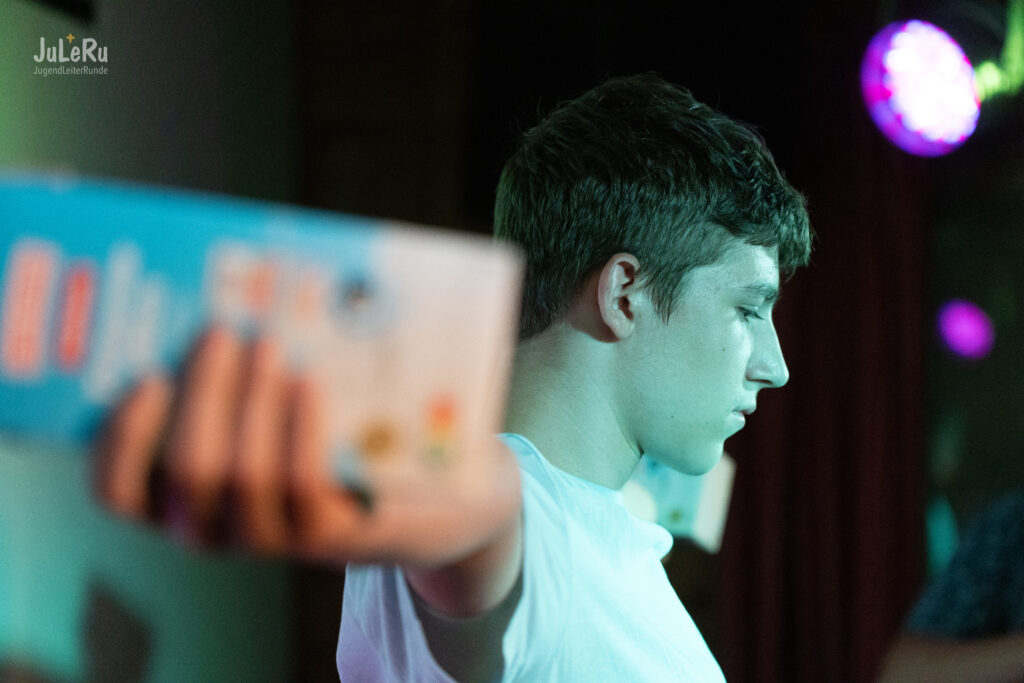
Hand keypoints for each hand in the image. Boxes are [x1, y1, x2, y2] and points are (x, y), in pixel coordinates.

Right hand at [93, 326, 521, 568]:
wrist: (437, 490)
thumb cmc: (338, 428)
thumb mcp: (278, 395)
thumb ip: (242, 360)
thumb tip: (228, 279)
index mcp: (186, 493)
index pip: (120, 489)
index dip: (120, 438)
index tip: (143, 375)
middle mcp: (219, 524)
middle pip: (185, 473)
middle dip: (201, 395)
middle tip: (220, 331)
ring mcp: (276, 534)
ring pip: (240, 479)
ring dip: (250, 403)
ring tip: (270, 344)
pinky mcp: (332, 533)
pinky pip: (303, 486)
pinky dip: (300, 430)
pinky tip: (309, 383)